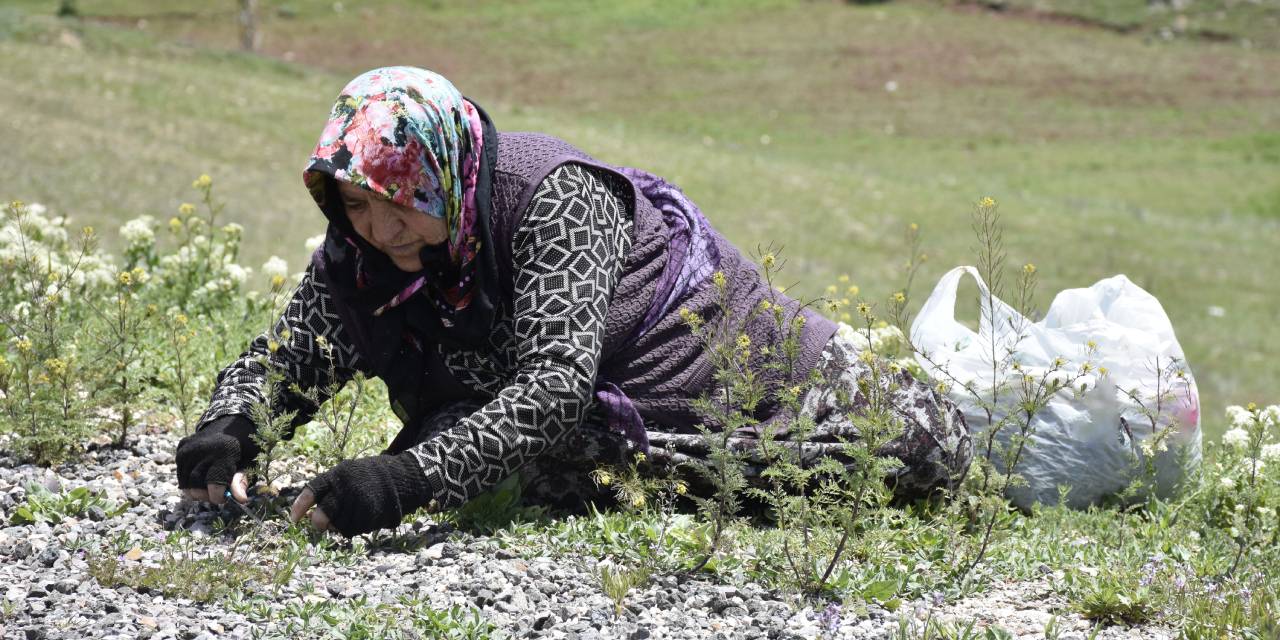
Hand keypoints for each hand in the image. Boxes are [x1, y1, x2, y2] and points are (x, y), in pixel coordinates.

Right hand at [176, 415, 258, 505]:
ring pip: (184, 482)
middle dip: (205, 495)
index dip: (217, 496)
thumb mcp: (250, 461)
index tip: (223, 498)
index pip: (214, 484)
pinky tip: (202, 472)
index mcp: (224, 452)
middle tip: (217, 493)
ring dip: (196, 490)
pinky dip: (189, 479)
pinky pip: (180, 473)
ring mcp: (189, 447)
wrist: (231, 421)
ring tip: (209, 484)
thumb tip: (240, 499)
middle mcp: (202, 449)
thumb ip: (242, 480)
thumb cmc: (244, 445)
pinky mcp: (181, 447)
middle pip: (195, 485)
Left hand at [288, 454, 429, 536]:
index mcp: (336, 476)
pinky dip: (350, 528)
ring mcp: (358, 504)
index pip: (311, 492)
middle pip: (323, 515)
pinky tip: (357, 518)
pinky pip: (352, 530)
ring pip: (337, 526)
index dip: (300, 507)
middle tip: (319, 522)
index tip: (294, 519)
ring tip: (345, 516)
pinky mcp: (370, 515)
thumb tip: (311, 515)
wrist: (398, 477)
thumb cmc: (364, 477)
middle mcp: (345, 490)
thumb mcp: (345, 474)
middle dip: (319, 522)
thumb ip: (328, 490)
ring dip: (336, 525)